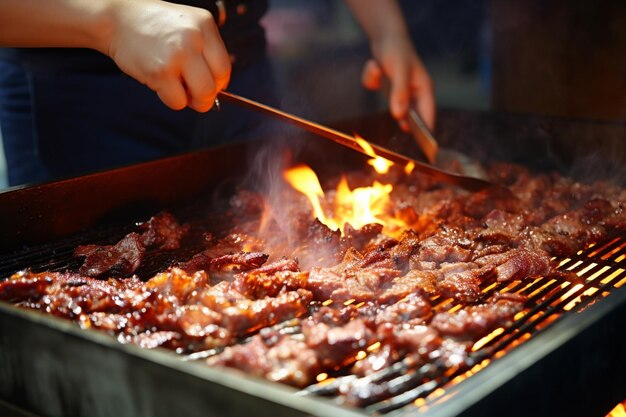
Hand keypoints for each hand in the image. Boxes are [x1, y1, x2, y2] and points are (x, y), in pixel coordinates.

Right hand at [104, 0, 230, 111]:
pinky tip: (161, 85)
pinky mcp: (161, 71)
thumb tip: (217, 89)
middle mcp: (194, 37)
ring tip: (177, 89)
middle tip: (194, 96)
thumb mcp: (187, 26)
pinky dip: (171, 100)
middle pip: (216, 84)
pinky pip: (177, 101)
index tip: (209, 86)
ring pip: (202, 95)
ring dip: (191, 101)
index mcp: (205, 24)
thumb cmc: (153, 27)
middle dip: (206, 97)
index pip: (224, 66)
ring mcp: (178, 54)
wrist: (117, 19)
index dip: (218, 83)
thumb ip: (204, 50)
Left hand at [361, 35, 434, 130]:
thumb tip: (399, 117)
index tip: (423, 152)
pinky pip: (376, 89)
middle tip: (396, 130)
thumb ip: (400, 94)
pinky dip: (372, 79)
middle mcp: (414, 93)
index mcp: (424, 90)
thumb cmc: (398, 51)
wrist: (385, 35)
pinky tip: (375, 65)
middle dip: (400, 117)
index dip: (426, 134)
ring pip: (387, 101)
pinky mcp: (386, 88)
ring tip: (379, 68)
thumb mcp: (401, 72)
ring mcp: (399, 92)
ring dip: (381, 86)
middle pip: (410, 117)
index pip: (428, 117)